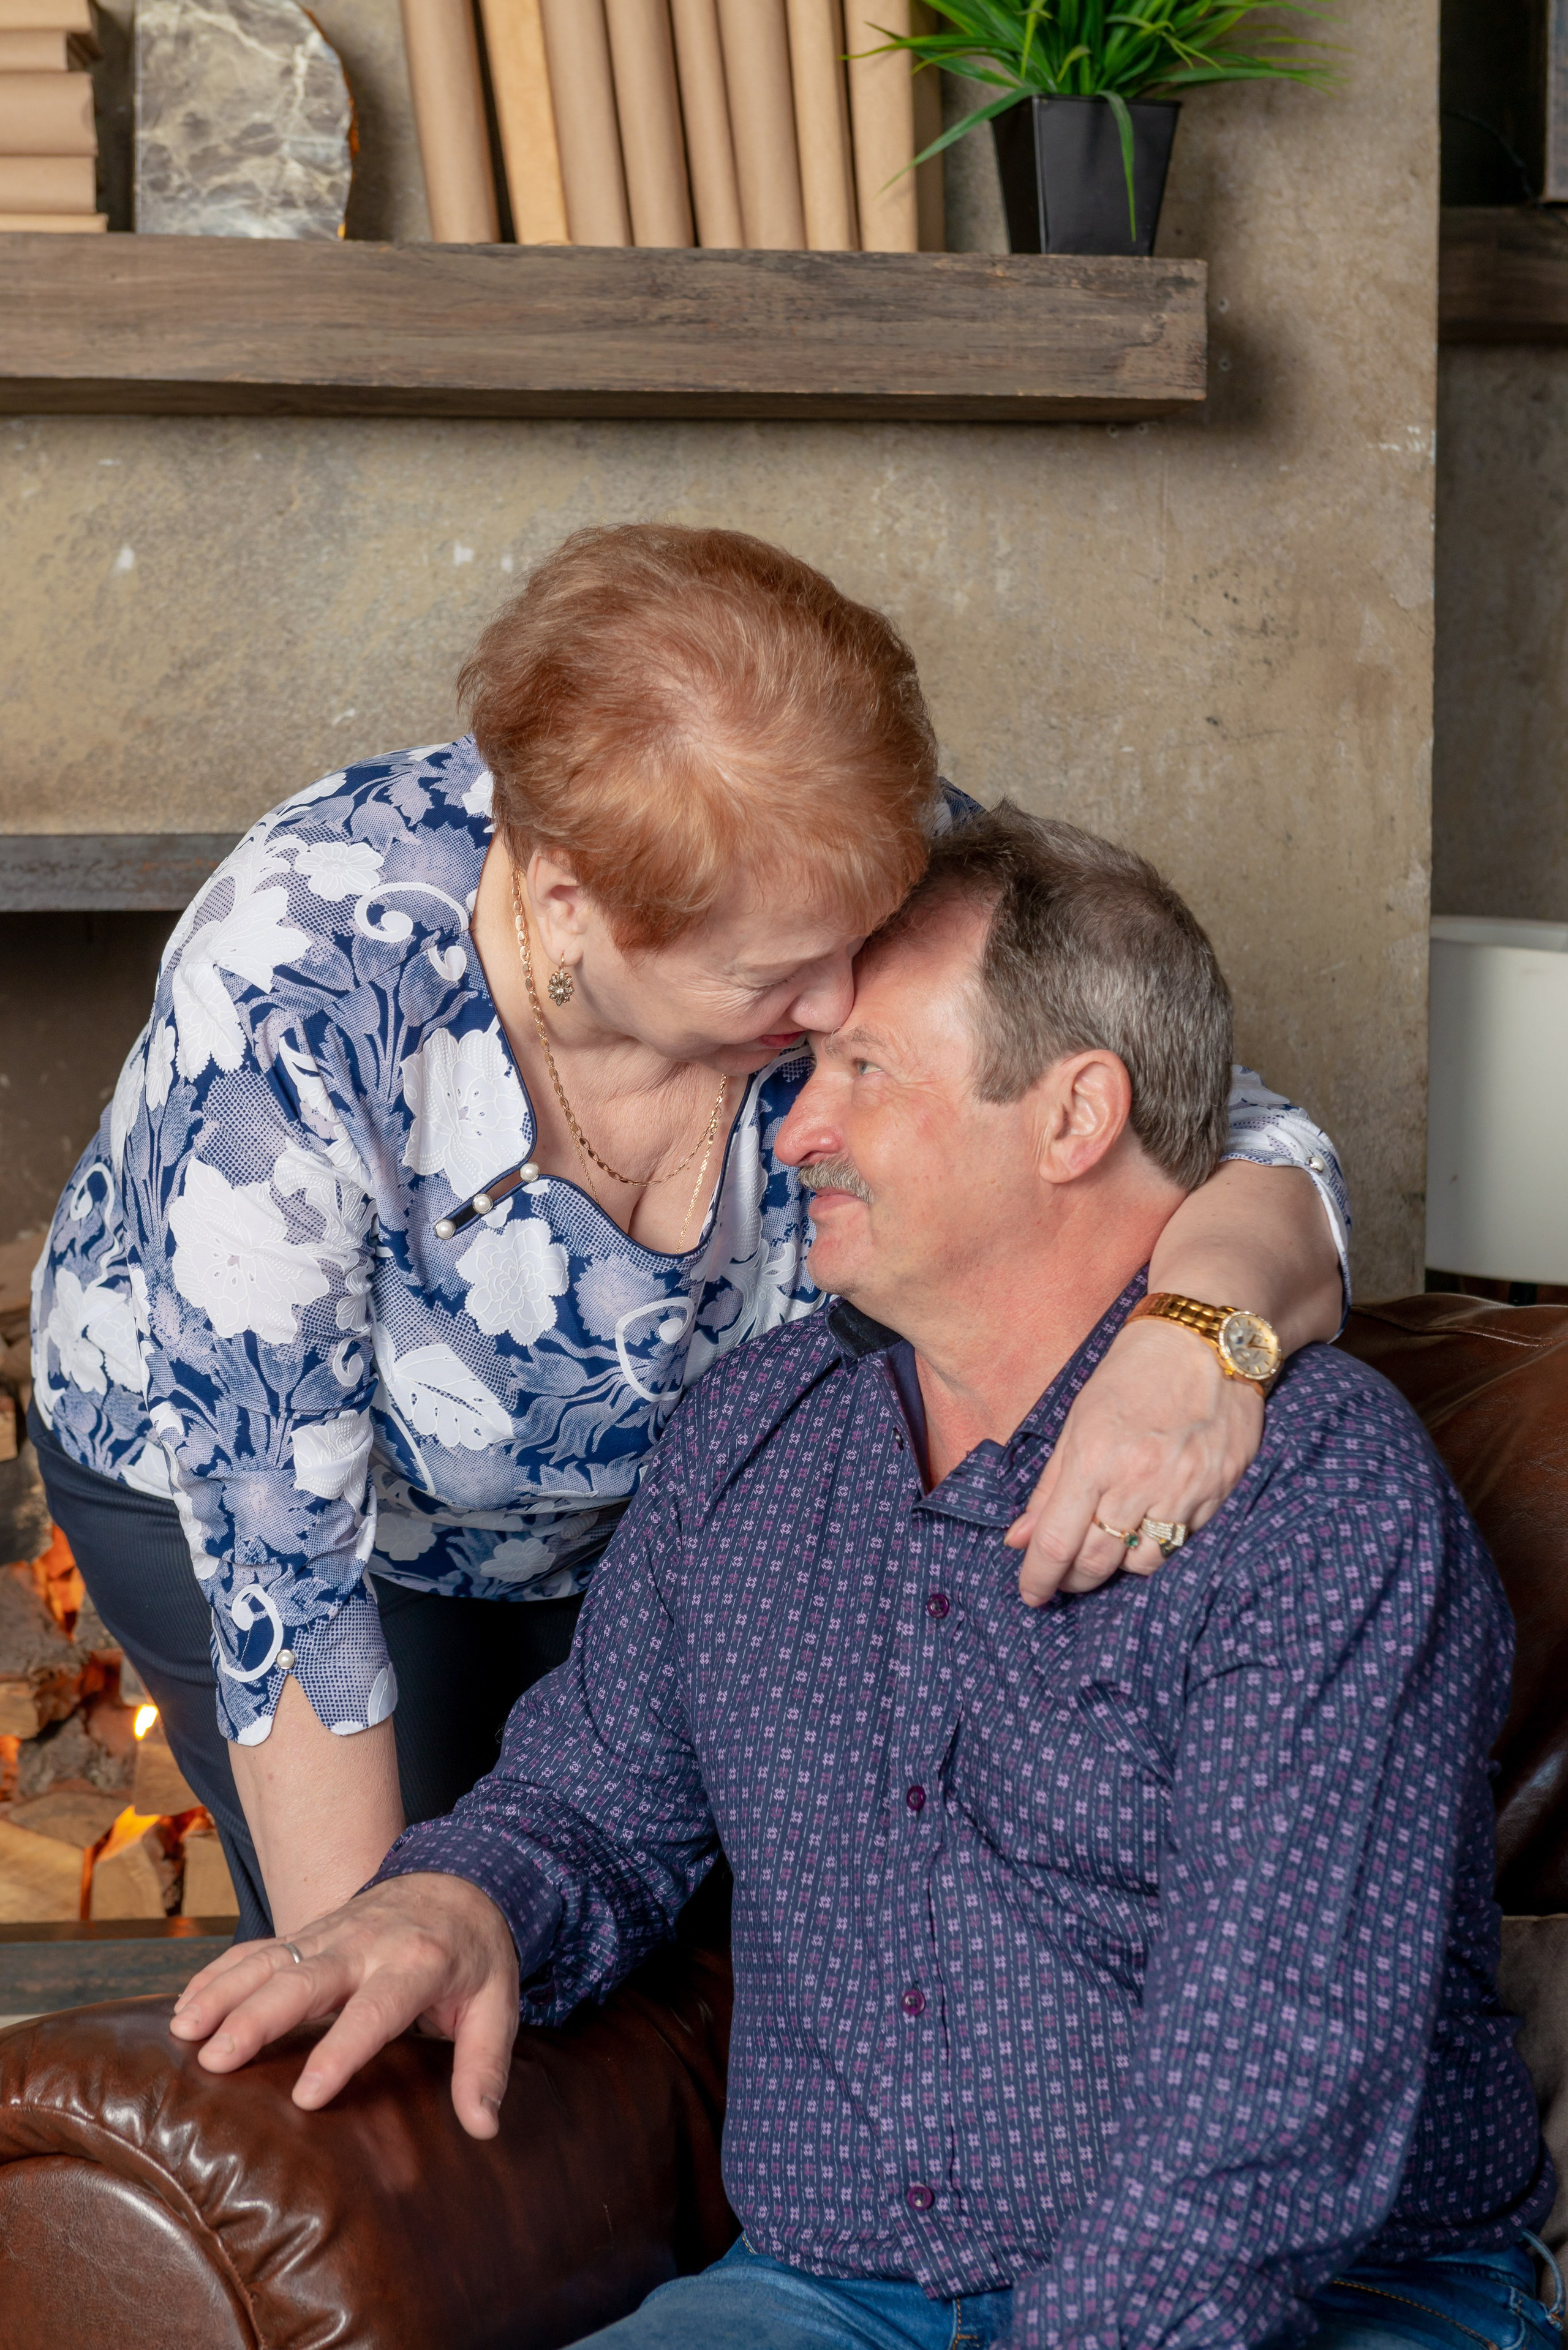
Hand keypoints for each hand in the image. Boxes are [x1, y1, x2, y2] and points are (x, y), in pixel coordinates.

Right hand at [168, 1872, 520, 2137]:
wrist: (461, 1883)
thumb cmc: (477, 1956)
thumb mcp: (498, 2006)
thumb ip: (486, 2066)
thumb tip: (484, 2128)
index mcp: (418, 1964)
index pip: (375, 2010)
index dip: (342, 2051)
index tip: (307, 2095)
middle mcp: (368, 1943)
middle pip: (307, 1978)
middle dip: (260, 2017)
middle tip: (218, 2060)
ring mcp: (333, 1933)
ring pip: (272, 1958)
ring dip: (225, 1992)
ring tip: (184, 2031)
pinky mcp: (310, 1931)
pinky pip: (259, 1948)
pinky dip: (220, 1973)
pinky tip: (185, 2005)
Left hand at [1006, 1317, 1263, 1606]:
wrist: (1207, 1341)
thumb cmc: (1132, 1374)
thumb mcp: (1077, 1421)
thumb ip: (1049, 1487)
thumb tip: (1018, 1540)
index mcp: (1094, 1458)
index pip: (1055, 1543)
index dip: (1037, 1578)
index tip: (1029, 1593)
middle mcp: (1139, 1480)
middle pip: (1097, 1563)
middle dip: (1073, 1579)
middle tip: (1063, 1575)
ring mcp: (1184, 1490)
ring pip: (1142, 1564)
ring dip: (1117, 1566)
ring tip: (1107, 1548)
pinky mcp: (1219, 1493)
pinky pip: (1183, 1544)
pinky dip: (1158, 1545)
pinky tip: (1147, 1528)